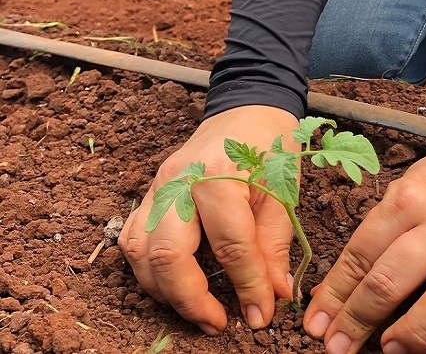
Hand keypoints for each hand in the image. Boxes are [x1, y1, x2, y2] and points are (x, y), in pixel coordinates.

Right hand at [119, 105, 299, 334]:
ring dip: (163, 289)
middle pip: (167, 254)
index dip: (247, 287)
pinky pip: (134, 236)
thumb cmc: (270, 146)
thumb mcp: (283, 192)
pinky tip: (173, 280)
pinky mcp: (151, 190)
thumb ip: (274, 245)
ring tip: (196, 308)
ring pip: (139, 250)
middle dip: (191, 300)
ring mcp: (159, 185)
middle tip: (219, 324)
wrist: (247, 108)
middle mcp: (181, 181)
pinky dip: (147, 267)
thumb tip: (274, 296)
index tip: (261, 316)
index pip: (230, 246)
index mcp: (219, 175)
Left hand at [303, 154, 425, 353]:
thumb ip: (372, 243)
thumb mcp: (401, 201)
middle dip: (362, 315)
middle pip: (399, 270)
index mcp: (410, 197)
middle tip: (339, 347)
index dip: (337, 292)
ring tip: (392, 348)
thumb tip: (329, 298)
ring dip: (420, 324)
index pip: (364, 251)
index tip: (317, 327)